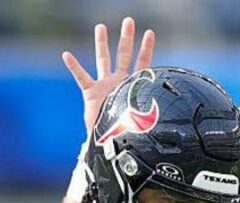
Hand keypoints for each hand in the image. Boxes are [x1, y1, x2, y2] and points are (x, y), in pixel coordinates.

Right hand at [62, 16, 155, 134]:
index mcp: (133, 87)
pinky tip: (67, 55)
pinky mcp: (91, 94)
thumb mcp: (143, 121)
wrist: (109, 143)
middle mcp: (119, 82)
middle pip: (123, 55)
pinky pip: (81, 77)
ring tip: (100, 27)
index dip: (146, 49)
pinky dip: (74, 66)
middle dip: (127, 38)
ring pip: (102, 60)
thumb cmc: (127, 133)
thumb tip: (173, 123)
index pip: (142, 63)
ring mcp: (104, 86)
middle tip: (129, 21)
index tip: (150, 33)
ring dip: (101, 44)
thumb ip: (153, 115)